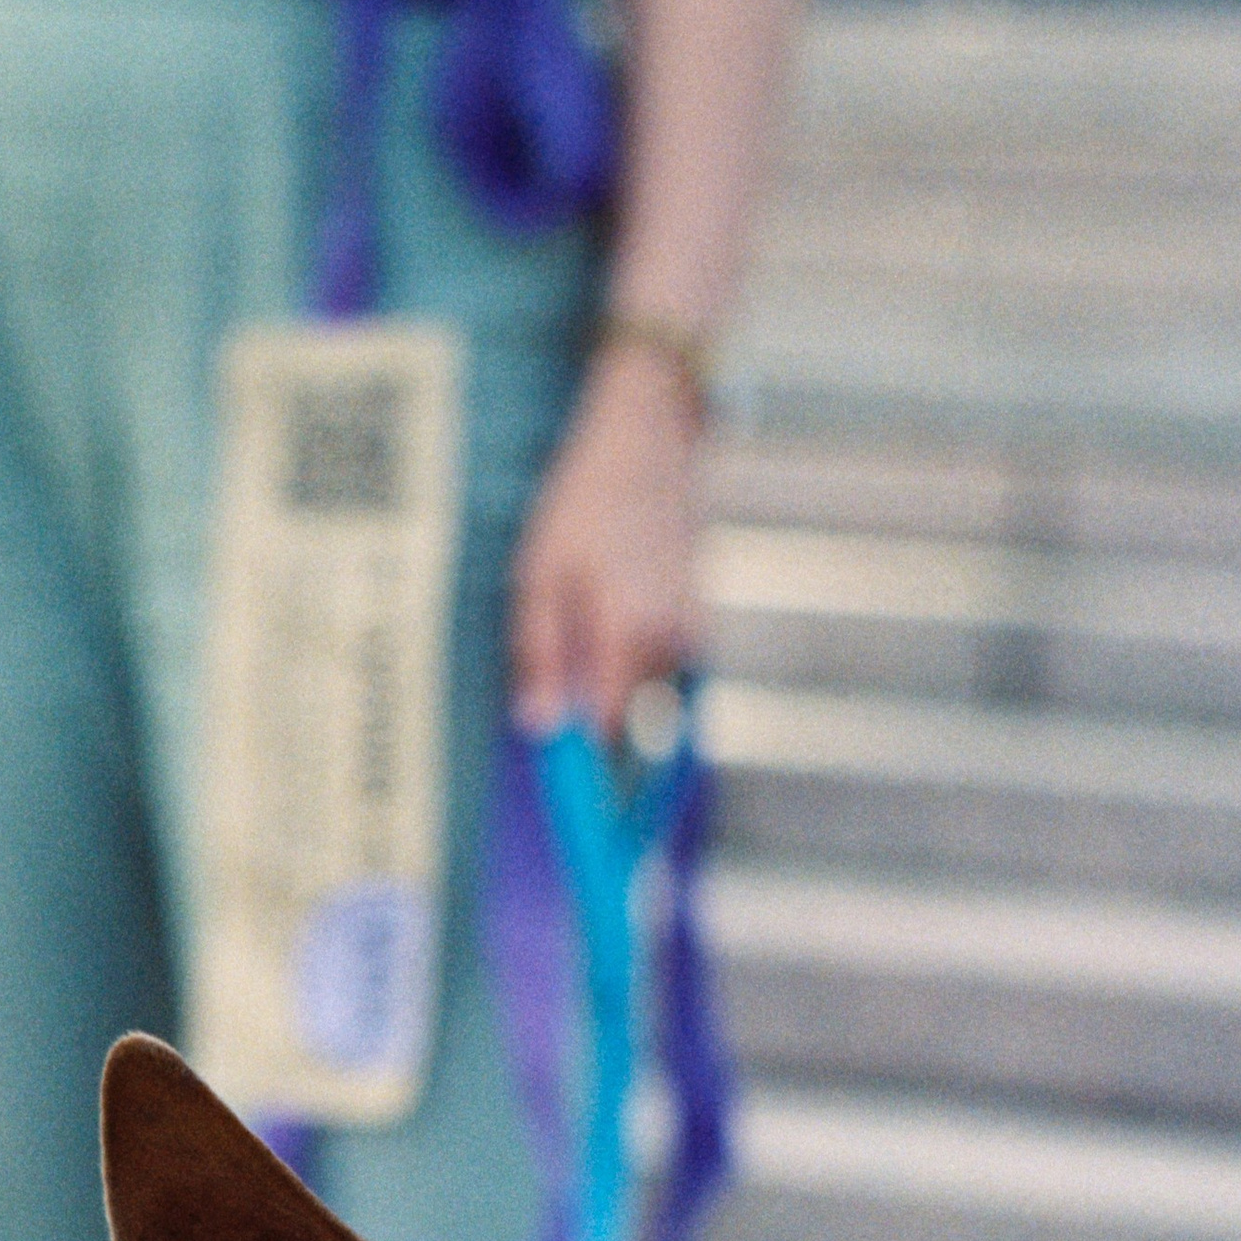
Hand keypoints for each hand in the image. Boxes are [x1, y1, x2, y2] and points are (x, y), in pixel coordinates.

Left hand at [508, 341, 702, 743]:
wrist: (650, 439)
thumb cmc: (582, 502)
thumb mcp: (536, 573)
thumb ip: (537, 654)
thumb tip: (538, 729)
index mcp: (625, 630)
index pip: (606, 732)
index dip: (584, 769)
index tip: (571, 800)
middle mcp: (671, 638)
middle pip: (629, 719)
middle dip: (594, 719)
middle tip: (561, 696)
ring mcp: (695, 629)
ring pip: (649, 693)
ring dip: (616, 684)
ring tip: (591, 624)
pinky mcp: (704, 620)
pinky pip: (666, 667)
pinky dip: (638, 660)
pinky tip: (619, 613)